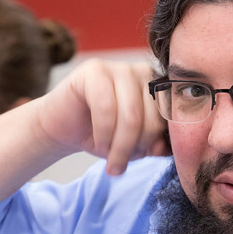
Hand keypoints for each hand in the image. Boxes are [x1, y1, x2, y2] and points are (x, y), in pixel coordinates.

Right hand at [37, 58, 169, 174]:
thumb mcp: (134, 146)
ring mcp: (119, 67)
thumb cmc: (101, 134)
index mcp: (159, 87)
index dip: (156, 143)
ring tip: (110, 160)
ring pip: (130, 116)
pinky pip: (106, 108)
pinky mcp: (94, 69)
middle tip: (120, 165)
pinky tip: (99, 144)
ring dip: (119, 146)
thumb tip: (165, 148)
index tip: (142, 158)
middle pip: (151, 118)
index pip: (170, 118)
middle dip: (136, 148)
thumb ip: (155, 145)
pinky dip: (103, 133)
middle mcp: (143, 72)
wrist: (62, 127)